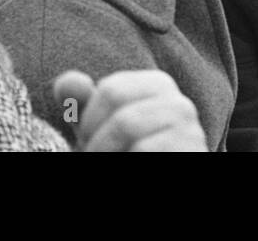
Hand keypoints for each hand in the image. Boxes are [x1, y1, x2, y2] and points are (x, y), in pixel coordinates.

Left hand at [53, 69, 207, 151]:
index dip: (89, 119)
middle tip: (96, 155)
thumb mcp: (99, 130)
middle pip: (117, 98)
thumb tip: (65, 82)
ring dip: (106, 151)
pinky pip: (143, 148)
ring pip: (126, 123)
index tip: (90, 142)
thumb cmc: (127, 155)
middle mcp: (179, 102)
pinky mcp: (192, 150)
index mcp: (159, 86)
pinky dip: (127, 160)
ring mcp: (189, 128)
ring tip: (111, 159)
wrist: (156, 175)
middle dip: (96, 134)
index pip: (111, 88)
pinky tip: (134, 163)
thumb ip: (83, 106)